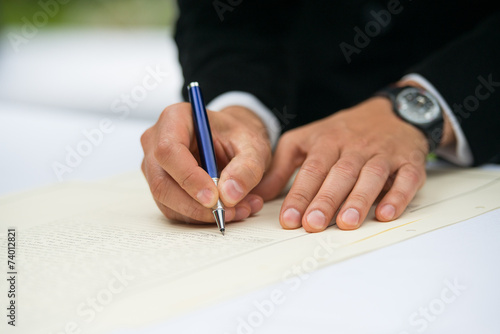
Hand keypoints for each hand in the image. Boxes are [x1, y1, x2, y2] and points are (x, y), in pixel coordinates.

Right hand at [141, 103, 271, 222]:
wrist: (235, 143)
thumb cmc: (238, 137)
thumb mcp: (253, 146)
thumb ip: (247, 168)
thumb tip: (230, 195)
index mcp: (175, 118)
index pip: (169, 151)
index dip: (189, 178)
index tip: (214, 198)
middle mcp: (156, 142)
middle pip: (162, 182)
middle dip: (196, 205)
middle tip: (230, 212)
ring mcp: (155, 167)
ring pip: (167, 202)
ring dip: (203, 214)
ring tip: (240, 209)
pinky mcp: (162, 187)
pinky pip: (174, 211)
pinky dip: (202, 217)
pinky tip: (229, 210)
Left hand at [254, 97, 430, 231]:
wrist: (392, 112)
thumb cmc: (343, 132)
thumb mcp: (306, 140)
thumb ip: (282, 167)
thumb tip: (258, 195)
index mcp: (326, 141)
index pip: (311, 169)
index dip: (299, 195)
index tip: (289, 219)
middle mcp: (354, 146)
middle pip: (339, 173)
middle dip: (326, 200)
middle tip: (313, 225)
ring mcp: (383, 153)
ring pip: (371, 175)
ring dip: (359, 199)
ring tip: (346, 223)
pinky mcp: (409, 161)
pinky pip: (406, 178)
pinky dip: (398, 195)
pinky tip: (386, 213)